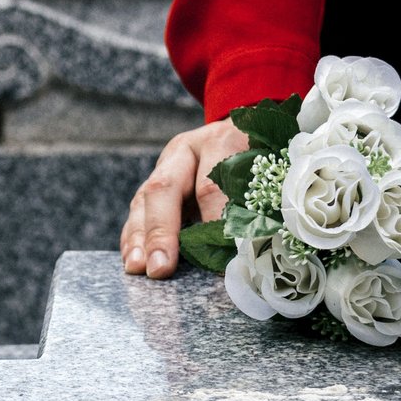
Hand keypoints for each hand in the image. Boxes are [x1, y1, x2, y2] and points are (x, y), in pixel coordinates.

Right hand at [120, 119, 250, 279]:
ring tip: (137, 267)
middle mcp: (186, 151)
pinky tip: (133, 261)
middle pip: (165, 188)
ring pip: (144, 200)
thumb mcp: (267, 170)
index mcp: (219, 141)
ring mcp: (166, 166)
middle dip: (161, 232)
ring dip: (139, 238)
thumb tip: (247, 252)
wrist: (248, 133)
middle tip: (161, 268)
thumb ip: (257, 203)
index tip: (219, 259)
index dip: (211, 224)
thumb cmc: (262, 155)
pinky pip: (138, 212)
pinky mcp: (156, 184)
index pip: (211, 186)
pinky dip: (133, 238)